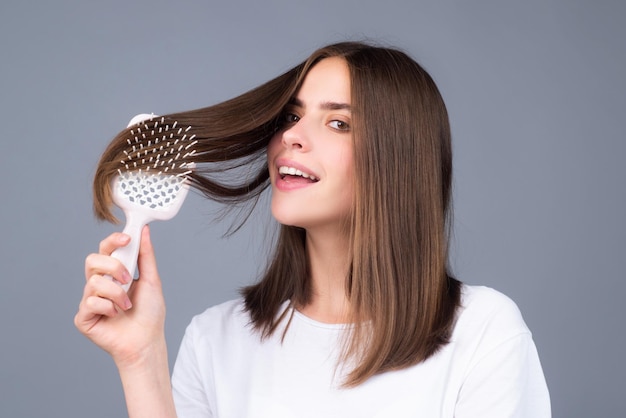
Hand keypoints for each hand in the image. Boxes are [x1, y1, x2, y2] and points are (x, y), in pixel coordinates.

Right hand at [74, 226, 166, 367]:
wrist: (147, 341)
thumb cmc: (149, 313)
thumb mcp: (151, 280)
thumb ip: (146, 256)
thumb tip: (144, 231)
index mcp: (113, 273)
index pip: (105, 250)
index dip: (112, 241)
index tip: (126, 239)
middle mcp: (98, 284)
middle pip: (92, 260)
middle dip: (113, 266)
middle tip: (128, 278)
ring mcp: (89, 300)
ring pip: (94, 282)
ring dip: (116, 293)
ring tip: (127, 306)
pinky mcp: (83, 317)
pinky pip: (89, 302)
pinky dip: (108, 308)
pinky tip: (115, 316)